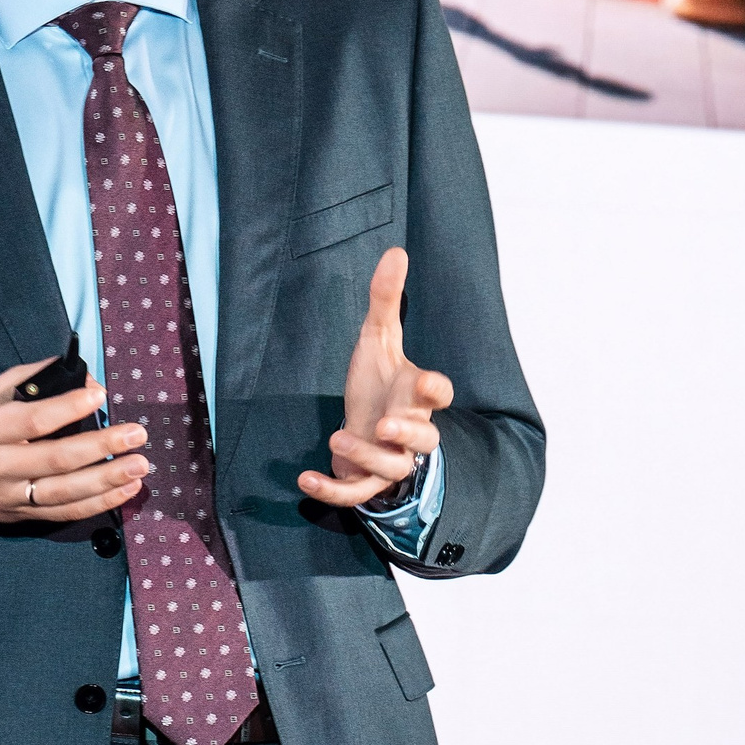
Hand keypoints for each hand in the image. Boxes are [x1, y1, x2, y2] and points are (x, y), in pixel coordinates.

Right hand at [0, 358, 149, 535]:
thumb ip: (29, 380)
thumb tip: (80, 375)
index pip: (32, 421)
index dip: (69, 408)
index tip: (100, 395)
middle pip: (56, 460)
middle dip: (102, 447)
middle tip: (136, 434)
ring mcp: (9, 496)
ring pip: (65, 493)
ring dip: (108, 481)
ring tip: (139, 466)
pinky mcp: (20, 516)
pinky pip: (65, 513)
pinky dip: (99, 504)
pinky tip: (125, 490)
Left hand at [298, 246, 451, 511]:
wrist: (362, 428)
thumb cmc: (377, 384)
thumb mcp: (377, 339)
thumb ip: (385, 299)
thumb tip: (396, 250)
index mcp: (416, 396)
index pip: (440, 395)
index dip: (436, 390)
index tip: (425, 382)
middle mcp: (409, 430)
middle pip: (426, 440)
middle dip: (408, 434)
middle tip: (384, 425)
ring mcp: (389, 459)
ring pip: (393, 468)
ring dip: (366, 457)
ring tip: (336, 438)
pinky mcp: (365, 481)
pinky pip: (356, 494)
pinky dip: (332, 491)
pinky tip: (304, 479)